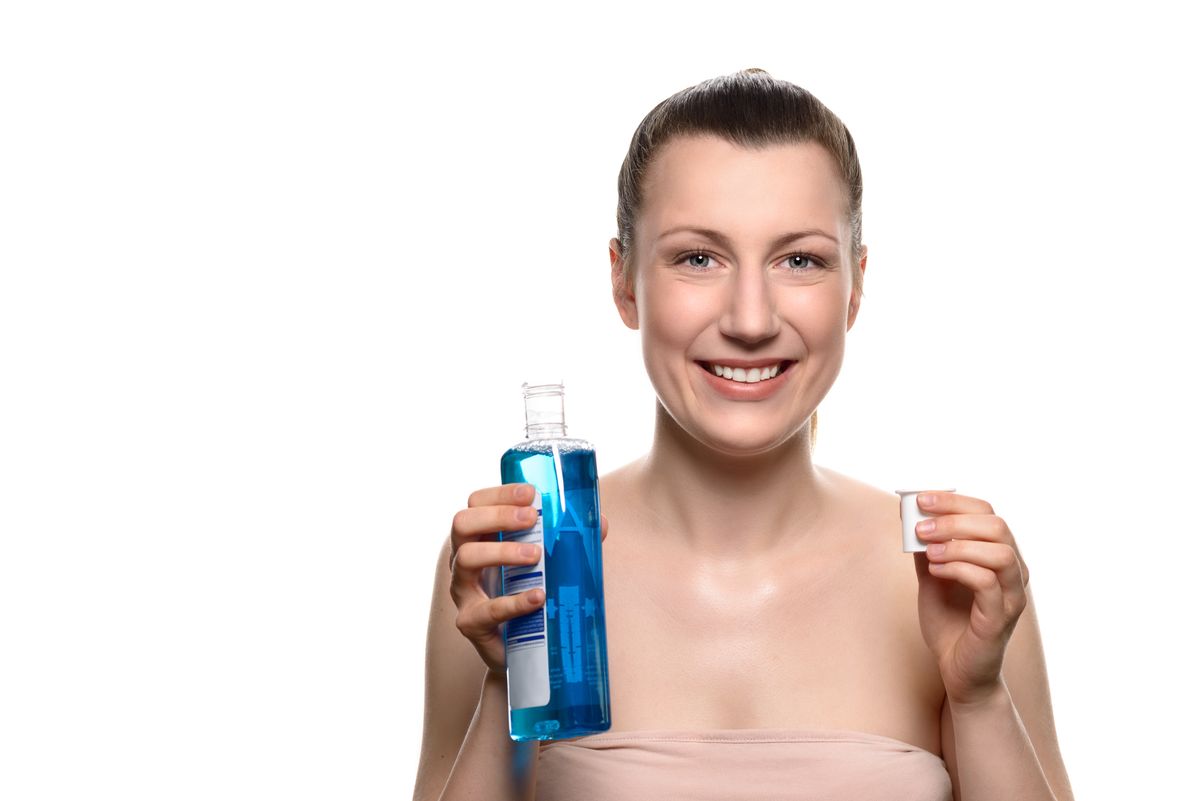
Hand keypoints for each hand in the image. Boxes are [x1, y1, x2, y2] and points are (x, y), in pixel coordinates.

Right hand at [448, 483, 608, 674]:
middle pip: (463, 524)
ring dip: (502, 551)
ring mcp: (464, 592)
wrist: (526, 654)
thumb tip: (601, 523)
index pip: (476, 503)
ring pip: (467, 559)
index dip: (499, 494)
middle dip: (497, 515)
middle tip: (532, 519)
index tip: (530, 493)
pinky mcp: (471, 623)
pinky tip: (538, 597)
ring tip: (536, 555)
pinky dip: (513, 602)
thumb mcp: (550, 565)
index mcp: (481, 538)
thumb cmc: (534, 596)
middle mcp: (464, 560)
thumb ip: (569, 543)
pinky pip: (486, 610)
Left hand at [912, 490, 1028, 706]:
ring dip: (958, 545)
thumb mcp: (931, 576)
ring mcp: (1012, 595)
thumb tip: (910, 513)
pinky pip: (988, 583)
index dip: (954, 501)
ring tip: (928, 553)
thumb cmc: (949, 622)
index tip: (920, 500)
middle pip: (997, 526)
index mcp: (1000, 554)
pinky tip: (935, 571)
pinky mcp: (1000, 618)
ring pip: (1000, 552)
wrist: (956, 670)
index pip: (988, 512)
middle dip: (954, 520)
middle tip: (920, 528)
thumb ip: (926, 547)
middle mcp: (1014, 571)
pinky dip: (958, 569)